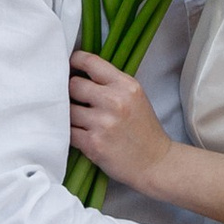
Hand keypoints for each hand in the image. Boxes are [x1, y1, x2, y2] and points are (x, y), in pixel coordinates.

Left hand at [67, 50, 177, 194]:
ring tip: (78, 120)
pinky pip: (68, 132)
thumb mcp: (135, 97)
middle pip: (73, 84)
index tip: (68, 66)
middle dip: (70, 92)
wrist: (156, 162)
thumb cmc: (143, 130)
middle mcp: (115, 101)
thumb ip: (111, 84)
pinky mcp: (93, 144)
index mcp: (126, 85)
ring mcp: (103, 123)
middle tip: (74, 100)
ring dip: (68, 115)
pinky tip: (79, 134)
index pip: (91, 62)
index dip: (74, 61)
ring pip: (67, 110)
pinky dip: (69, 133)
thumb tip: (79, 73)